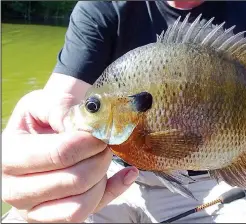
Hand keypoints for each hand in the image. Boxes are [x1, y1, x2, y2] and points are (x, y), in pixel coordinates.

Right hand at [2, 89, 138, 221]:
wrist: (48, 129)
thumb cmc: (48, 115)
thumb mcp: (48, 100)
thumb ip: (61, 108)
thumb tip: (82, 128)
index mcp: (9, 155)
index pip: (60, 154)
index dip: (89, 142)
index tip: (100, 132)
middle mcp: (15, 188)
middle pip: (75, 180)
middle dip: (99, 158)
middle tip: (104, 143)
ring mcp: (34, 209)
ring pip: (82, 204)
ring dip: (103, 178)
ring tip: (103, 158)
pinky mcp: (55, 218)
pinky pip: (90, 212)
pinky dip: (113, 191)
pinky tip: (124, 174)